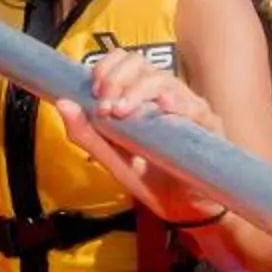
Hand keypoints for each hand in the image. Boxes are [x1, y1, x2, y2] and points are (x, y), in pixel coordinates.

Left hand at [55, 54, 225, 225]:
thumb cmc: (151, 180)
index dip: (107, 68)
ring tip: (124, 110)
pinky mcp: (209, 125)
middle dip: (119, 79)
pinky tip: (164, 109)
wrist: (184, 210)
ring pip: (164, 80)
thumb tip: (62, 103)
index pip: (123, 61)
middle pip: (141, 64)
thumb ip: (89, 134)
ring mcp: (188, 107)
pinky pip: (195, 107)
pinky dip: (178, 104)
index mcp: (141, 97)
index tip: (95, 91)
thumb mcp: (113, 160)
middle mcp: (164, 95)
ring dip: (140, 91)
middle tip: (108, 106)